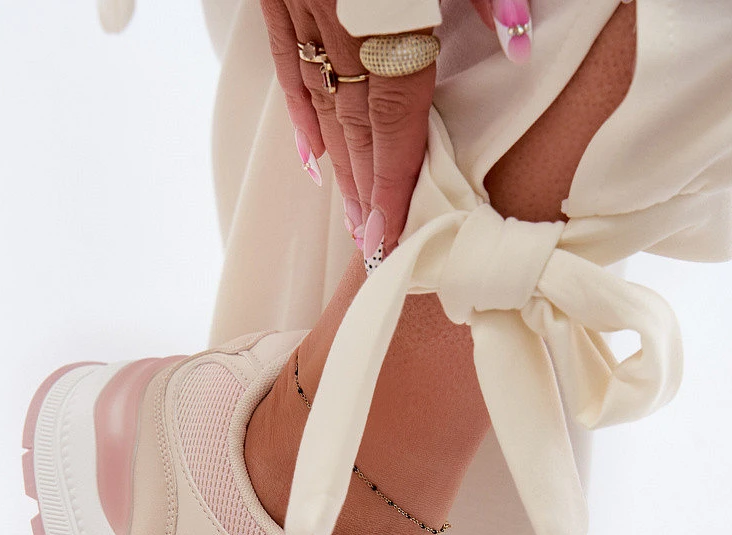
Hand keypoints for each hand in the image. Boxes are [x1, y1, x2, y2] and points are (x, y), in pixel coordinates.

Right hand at [260, 1, 532, 259]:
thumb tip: (518, 45)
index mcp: (388, 16)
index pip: (392, 120)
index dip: (390, 183)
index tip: (386, 235)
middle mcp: (338, 24)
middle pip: (354, 125)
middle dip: (366, 189)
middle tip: (372, 242)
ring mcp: (302, 8)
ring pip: (321, 103)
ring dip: (339, 165)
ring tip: (354, 216)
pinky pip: (286, 64)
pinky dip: (301, 114)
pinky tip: (313, 158)